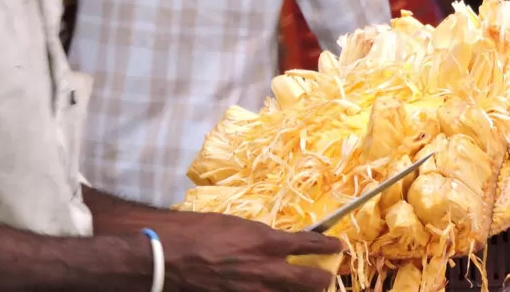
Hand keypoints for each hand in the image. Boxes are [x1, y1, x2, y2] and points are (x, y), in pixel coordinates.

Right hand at [162, 212, 341, 291]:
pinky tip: (273, 291)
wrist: (171, 256)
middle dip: (323, 278)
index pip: (308, 244)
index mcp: (265, 242)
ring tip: (305, 287)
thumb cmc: (198, 232)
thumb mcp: (233, 225)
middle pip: (311, 280)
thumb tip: (274, 242)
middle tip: (326, 275)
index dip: (327, 246)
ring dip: (302, 291)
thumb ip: (258, 236)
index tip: (338, 246)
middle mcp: (267, 269)